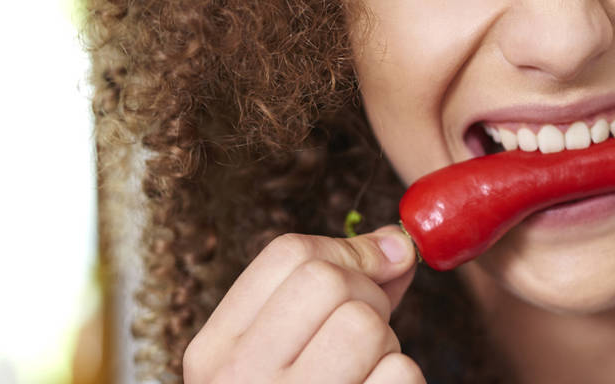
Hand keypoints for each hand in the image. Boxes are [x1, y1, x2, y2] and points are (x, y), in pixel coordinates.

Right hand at [183, 225, 421, 382]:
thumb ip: (333, 292)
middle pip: (331, 282)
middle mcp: (240, 382)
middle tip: (361, 339)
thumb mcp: (281, 354)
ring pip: (367, 327)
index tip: (378, 266)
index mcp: (215, 353)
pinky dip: (399, 383)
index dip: (350, 250)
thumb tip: (398, 244)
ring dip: (386, 346)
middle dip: (368, 298)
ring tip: (361, 377)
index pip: (287, 254)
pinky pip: (399, 375)